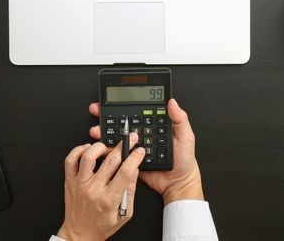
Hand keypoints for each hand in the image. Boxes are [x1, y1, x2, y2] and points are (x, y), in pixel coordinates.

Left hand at [57, 134, 145, 240]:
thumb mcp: (125, 213)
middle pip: (110, 161)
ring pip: (88, 156)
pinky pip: (70, 160)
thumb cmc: (101, 226)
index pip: (125, 172)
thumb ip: (131, 191)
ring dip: (101, 147)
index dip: (135, 158)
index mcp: (109, 199)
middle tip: (130, 140)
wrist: (80, 234)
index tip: (139, 151)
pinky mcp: (70, 181)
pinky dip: (79, 150)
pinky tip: (88, 149)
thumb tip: (135, 169)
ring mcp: (80, 184)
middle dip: (124, 146)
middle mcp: (93, 190)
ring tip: (107, 148)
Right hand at [89, 99, 203, 205]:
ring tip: (97, 129)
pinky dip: (107, 149)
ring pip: (117, 136)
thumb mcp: (186, 137)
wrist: (178, 183)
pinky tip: (102, 146)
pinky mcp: (130, 160)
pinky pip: (117, 153)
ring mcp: (135, 146)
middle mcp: (143, 134)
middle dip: (107, 115)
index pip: (138, 112)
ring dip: (104, 131)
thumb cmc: (184, 160)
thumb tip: (172, 102)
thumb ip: (180, 119)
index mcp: (154, 125)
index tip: (113, 100)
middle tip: (97, 110)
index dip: (125, 105)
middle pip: (123, 121)